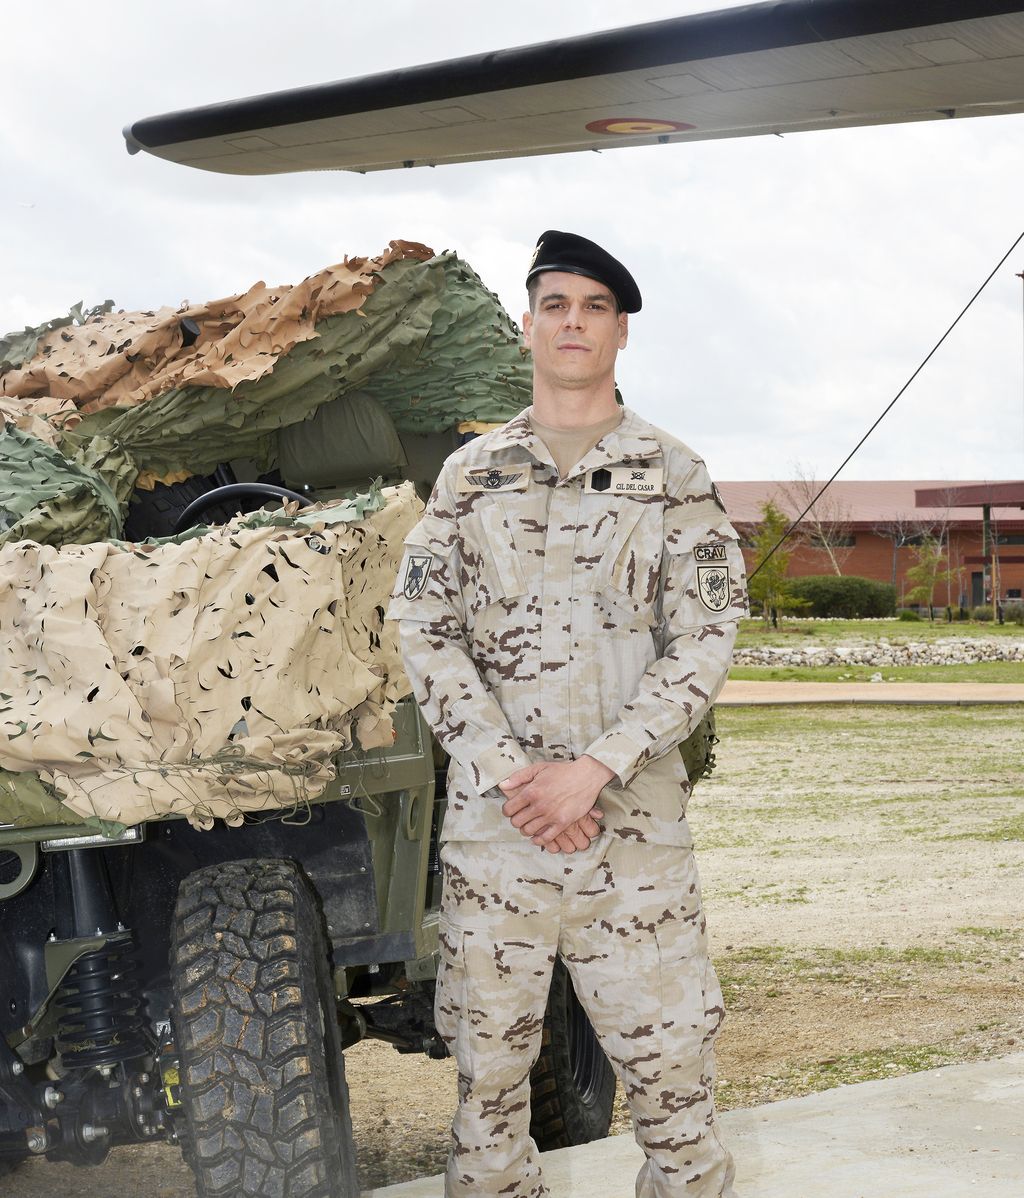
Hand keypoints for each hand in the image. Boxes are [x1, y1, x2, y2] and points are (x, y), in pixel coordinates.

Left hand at [499, 757, 613, 849]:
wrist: (586, 776)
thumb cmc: (563, 771)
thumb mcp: (539, 768)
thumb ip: (519, 777)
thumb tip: (502, 785)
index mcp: (531, 791)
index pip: (508, 809)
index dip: (507, 810)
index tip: (511, 809)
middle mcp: (539, 805)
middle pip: (516, 822)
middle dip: (516, 820)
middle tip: (520, 817)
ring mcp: (551, 816)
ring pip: (528, 831)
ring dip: (526, 829)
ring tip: (529, 824)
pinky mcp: (562, 823)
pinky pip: (545, 838)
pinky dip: (538, 840)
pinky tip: (537, 836)